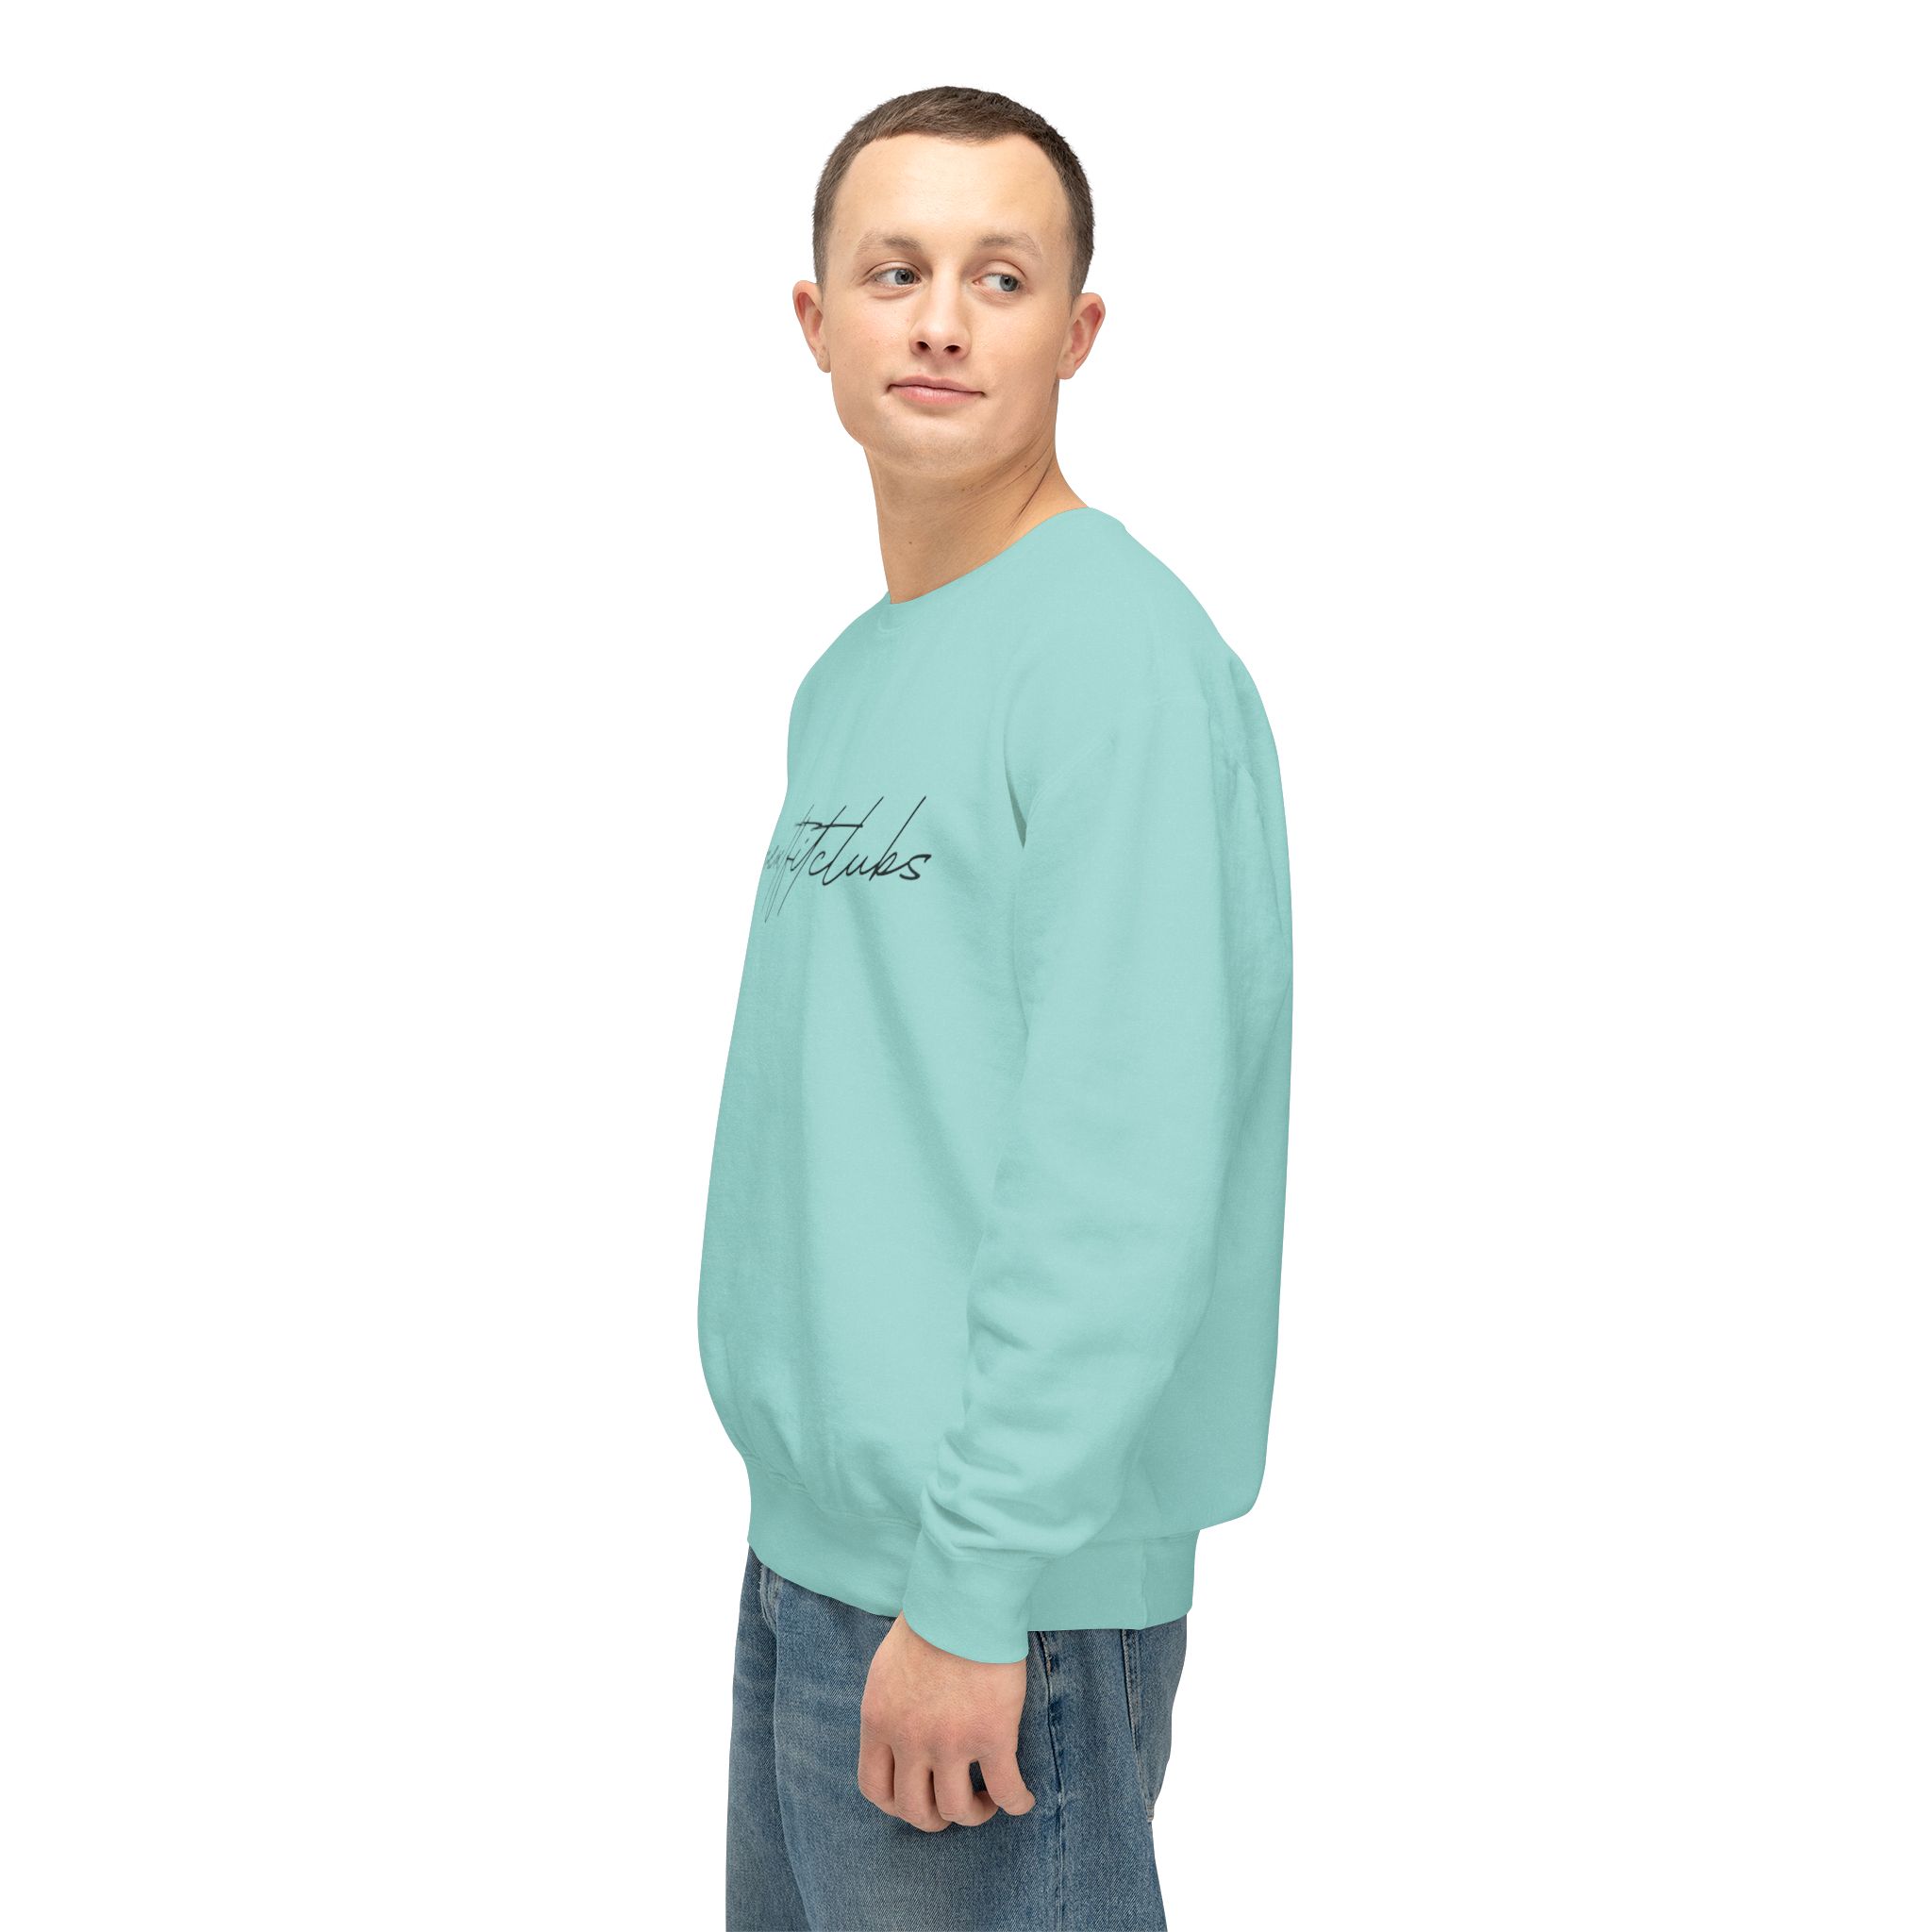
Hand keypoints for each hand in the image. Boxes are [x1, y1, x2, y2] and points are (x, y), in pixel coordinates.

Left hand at [856, 1613, 1035, 1829]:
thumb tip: (899, 1733)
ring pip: (958, 1809)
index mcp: (879, 1721)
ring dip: (973, 1813)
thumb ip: (890, 1709)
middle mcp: (910, 1739)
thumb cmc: (929, 1622)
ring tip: (985, 1800)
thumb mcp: (887, 1669)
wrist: (964, 1597)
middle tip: (953, 1804)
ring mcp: (951, 1742)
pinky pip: (1005, 1790)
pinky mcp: (993, 1736)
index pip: (875, 1788)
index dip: (897, 1805)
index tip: (917, 1798)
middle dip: (935, 1817)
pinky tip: (1022, 1799)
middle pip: (915, 1810)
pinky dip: (1016, 1803)